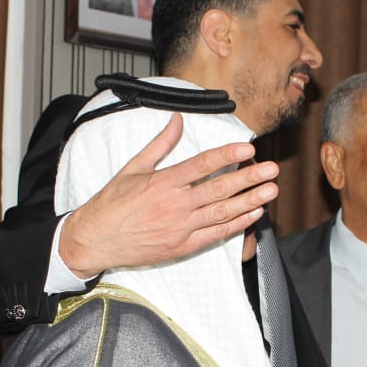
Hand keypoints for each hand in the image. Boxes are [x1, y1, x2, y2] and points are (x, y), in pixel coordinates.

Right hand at [57, 114, 278, 278]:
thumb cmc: (112, 204)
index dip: (226, 156)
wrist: (95, 240)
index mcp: (162, 183)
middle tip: (270, 169)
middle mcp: (175, 205)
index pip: (201, 165)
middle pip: (219, 189)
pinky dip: (236, 225)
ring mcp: (180, 228)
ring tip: (270, 191)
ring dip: (249, 201)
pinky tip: (253, 215)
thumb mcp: (133, 168)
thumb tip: (177, 119)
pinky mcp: (182, 247)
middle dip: (248, 178)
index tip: (246, 149)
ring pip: (222, 213)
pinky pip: (215, 235)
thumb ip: (160, 144)